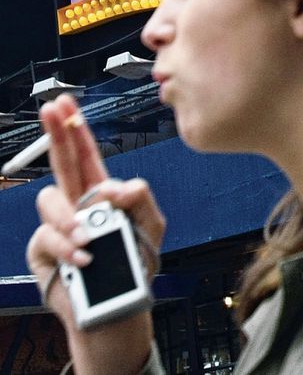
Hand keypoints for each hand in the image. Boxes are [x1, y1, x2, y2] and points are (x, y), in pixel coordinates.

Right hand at [25, 94, 163, 374]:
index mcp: (101, 194)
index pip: (87, 157)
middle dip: (57, 134)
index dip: (75, 130)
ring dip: (71, 216)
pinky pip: (48, 238)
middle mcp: (76, 206)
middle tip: (51, 110)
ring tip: (90, 237)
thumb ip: (142, 199)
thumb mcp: (151, 226)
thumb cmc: (135, 263)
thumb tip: (118, 185)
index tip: (65, 104)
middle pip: (62, 164)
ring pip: (51, 201)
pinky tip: (85, 257)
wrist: (119, 306)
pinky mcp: (43, 252)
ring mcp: (57, 228)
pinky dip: (70, 247)